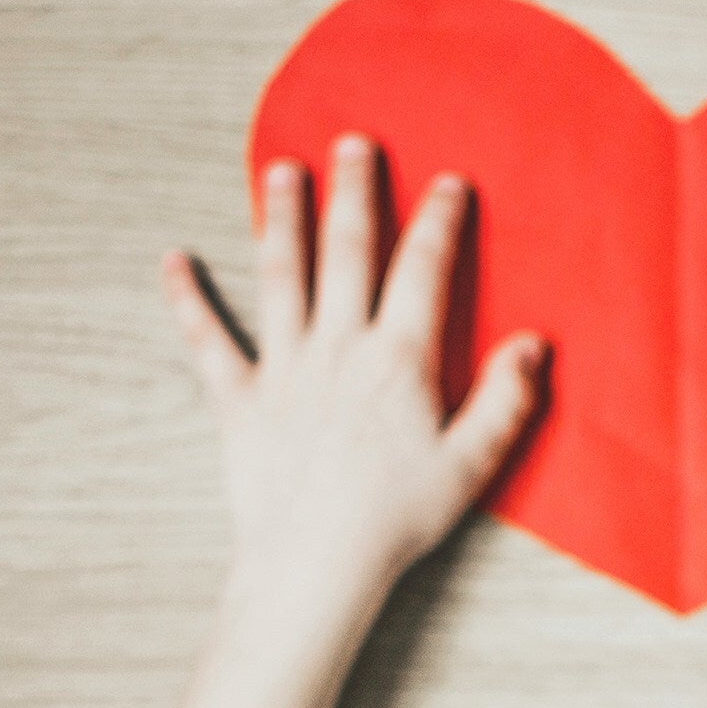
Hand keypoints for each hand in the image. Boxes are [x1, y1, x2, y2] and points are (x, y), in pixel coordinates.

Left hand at [161, 132, 546, 629]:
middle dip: (354, 191)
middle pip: (347, 251)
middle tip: (354, 145)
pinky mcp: (240, 400)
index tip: (448, 184)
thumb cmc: (398, 520)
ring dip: (280, 217)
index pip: (423, 270)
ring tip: (281, 171)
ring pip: (280, 274)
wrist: (318, 562)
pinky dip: (187, 299)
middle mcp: (338, 348)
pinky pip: (207, 340)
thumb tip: (533, 346)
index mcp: (399, 360)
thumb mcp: (470, 465)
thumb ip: (504, 400)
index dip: (439, 221)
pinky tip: (173, 261)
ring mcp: (284, 369)